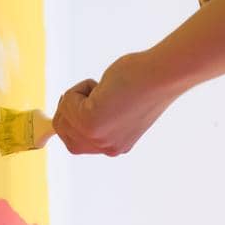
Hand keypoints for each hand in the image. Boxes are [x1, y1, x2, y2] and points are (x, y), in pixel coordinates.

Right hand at [52, 52, 173, 156]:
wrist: (161, 76)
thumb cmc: (144, 81)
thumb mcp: (116, 107)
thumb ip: (97, 116)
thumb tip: (67, 113)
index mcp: (115, 146)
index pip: (75, 143)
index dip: (71, 120)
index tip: (85, 100)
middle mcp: (106, 148)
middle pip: (62, 131)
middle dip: (69, 107)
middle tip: (93, 91)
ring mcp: (98, 138)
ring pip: (62, 115)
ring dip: (75, 95)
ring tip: (102, 89)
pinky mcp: (91, 123)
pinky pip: (67, 100)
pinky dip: (80, 87)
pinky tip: (103, 86)